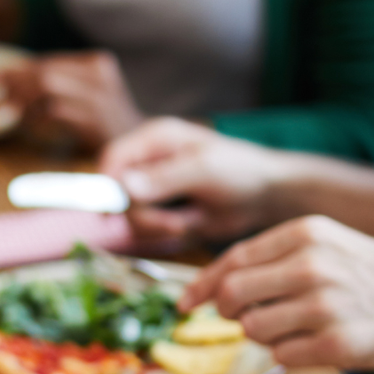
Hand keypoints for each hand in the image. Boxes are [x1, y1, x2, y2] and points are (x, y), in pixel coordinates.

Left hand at [0, 52, 143, 149]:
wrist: (139, 147)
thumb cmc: (105, 123)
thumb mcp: (86, 96)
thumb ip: (56, 87)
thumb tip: (9, 83)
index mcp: (97, 64)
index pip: (48, 62)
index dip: (16, 69)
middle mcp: (100, 75)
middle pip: (46, 71)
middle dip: (13, 81)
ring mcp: (99, 97)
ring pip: (48, 86)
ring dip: (21, 96)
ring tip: (3, 106)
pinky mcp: (95, 120)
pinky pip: (55, 110)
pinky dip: (35, 115)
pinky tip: (23, 122)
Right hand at [100, 117, 288, 243]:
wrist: (265, 196)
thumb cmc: (240, 170)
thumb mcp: (203, 170)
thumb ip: (164, 177)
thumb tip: (125, 186)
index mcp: (154, 139)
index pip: (113, 159)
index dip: (108, 185)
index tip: (115, 212)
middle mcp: (148, 162)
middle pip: (118, 195)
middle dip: (146, 215)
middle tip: (175, 223)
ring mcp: (154, 189)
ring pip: (132, 217)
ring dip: (159, 227)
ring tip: (189, 222)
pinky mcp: (163, 211)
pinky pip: (150, 230)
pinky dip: (169, 233)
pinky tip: (192, 225)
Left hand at [183, 216, 373, 369]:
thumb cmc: (363, 273)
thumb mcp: (321, 243)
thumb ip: (270, 257)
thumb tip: (210, 286)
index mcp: (304, 234)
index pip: (232, 260)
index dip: (202, 285)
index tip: (186, 303)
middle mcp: (313, 266)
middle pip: (231, 296)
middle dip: (226, 312)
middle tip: (239, 317)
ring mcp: (325, 306)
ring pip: (252, 329)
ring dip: (261, 334)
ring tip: (290, 327)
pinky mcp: (336, 345)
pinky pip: (281, 356)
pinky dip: (287, 354)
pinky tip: (310, 343)